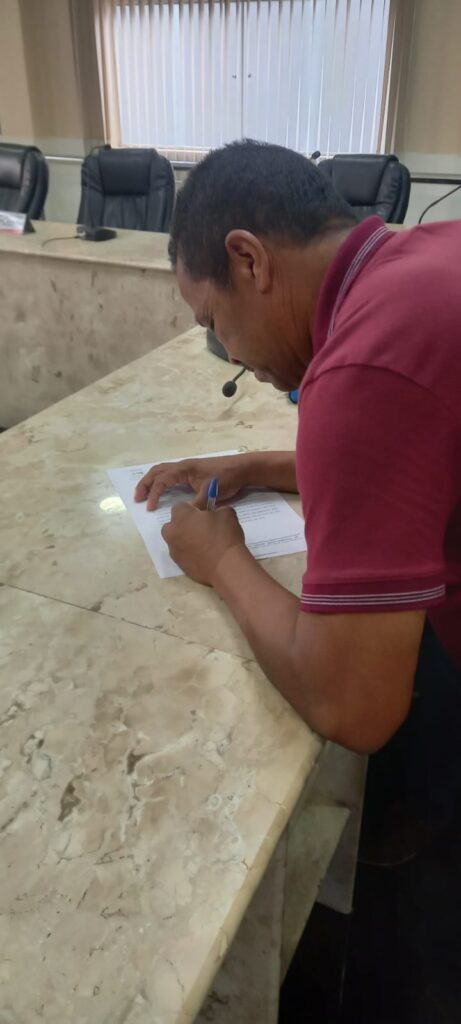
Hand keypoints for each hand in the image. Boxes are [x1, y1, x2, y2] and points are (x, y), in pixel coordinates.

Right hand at [135, 454, 253, 510]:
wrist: (242, 469)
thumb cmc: (227, 478)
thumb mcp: (212, 492)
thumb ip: (197, 502)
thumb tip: (184, 512)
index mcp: (184, 469)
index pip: (162, 480)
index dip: (154, 494)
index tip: (150, 508)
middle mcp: (182, 466)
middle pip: (156, 472)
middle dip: (145, 484)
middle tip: (137, 499)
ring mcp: (187, 468)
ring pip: (162, 471)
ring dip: (151, 482)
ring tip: (143, 494)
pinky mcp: (191, 473)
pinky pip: (170, 474)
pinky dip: (160, 481)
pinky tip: (160, 490)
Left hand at [161, 503, 245, 584]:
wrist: (226, 567)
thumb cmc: (225, 536)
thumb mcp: (226, 513)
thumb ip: (216, 509)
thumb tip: (214, 513)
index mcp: (180, 516)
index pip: (181, 505)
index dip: (194, 506)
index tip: (205, 509)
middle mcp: (172, 532)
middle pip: (174, 524)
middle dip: (185, 523)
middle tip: (202, 526)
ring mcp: (174, 550)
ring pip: (176, 540)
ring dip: (186, 538)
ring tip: (204, 542)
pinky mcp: (179, 565)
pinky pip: (183, 554)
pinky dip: (190, 552)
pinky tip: (204, 555)